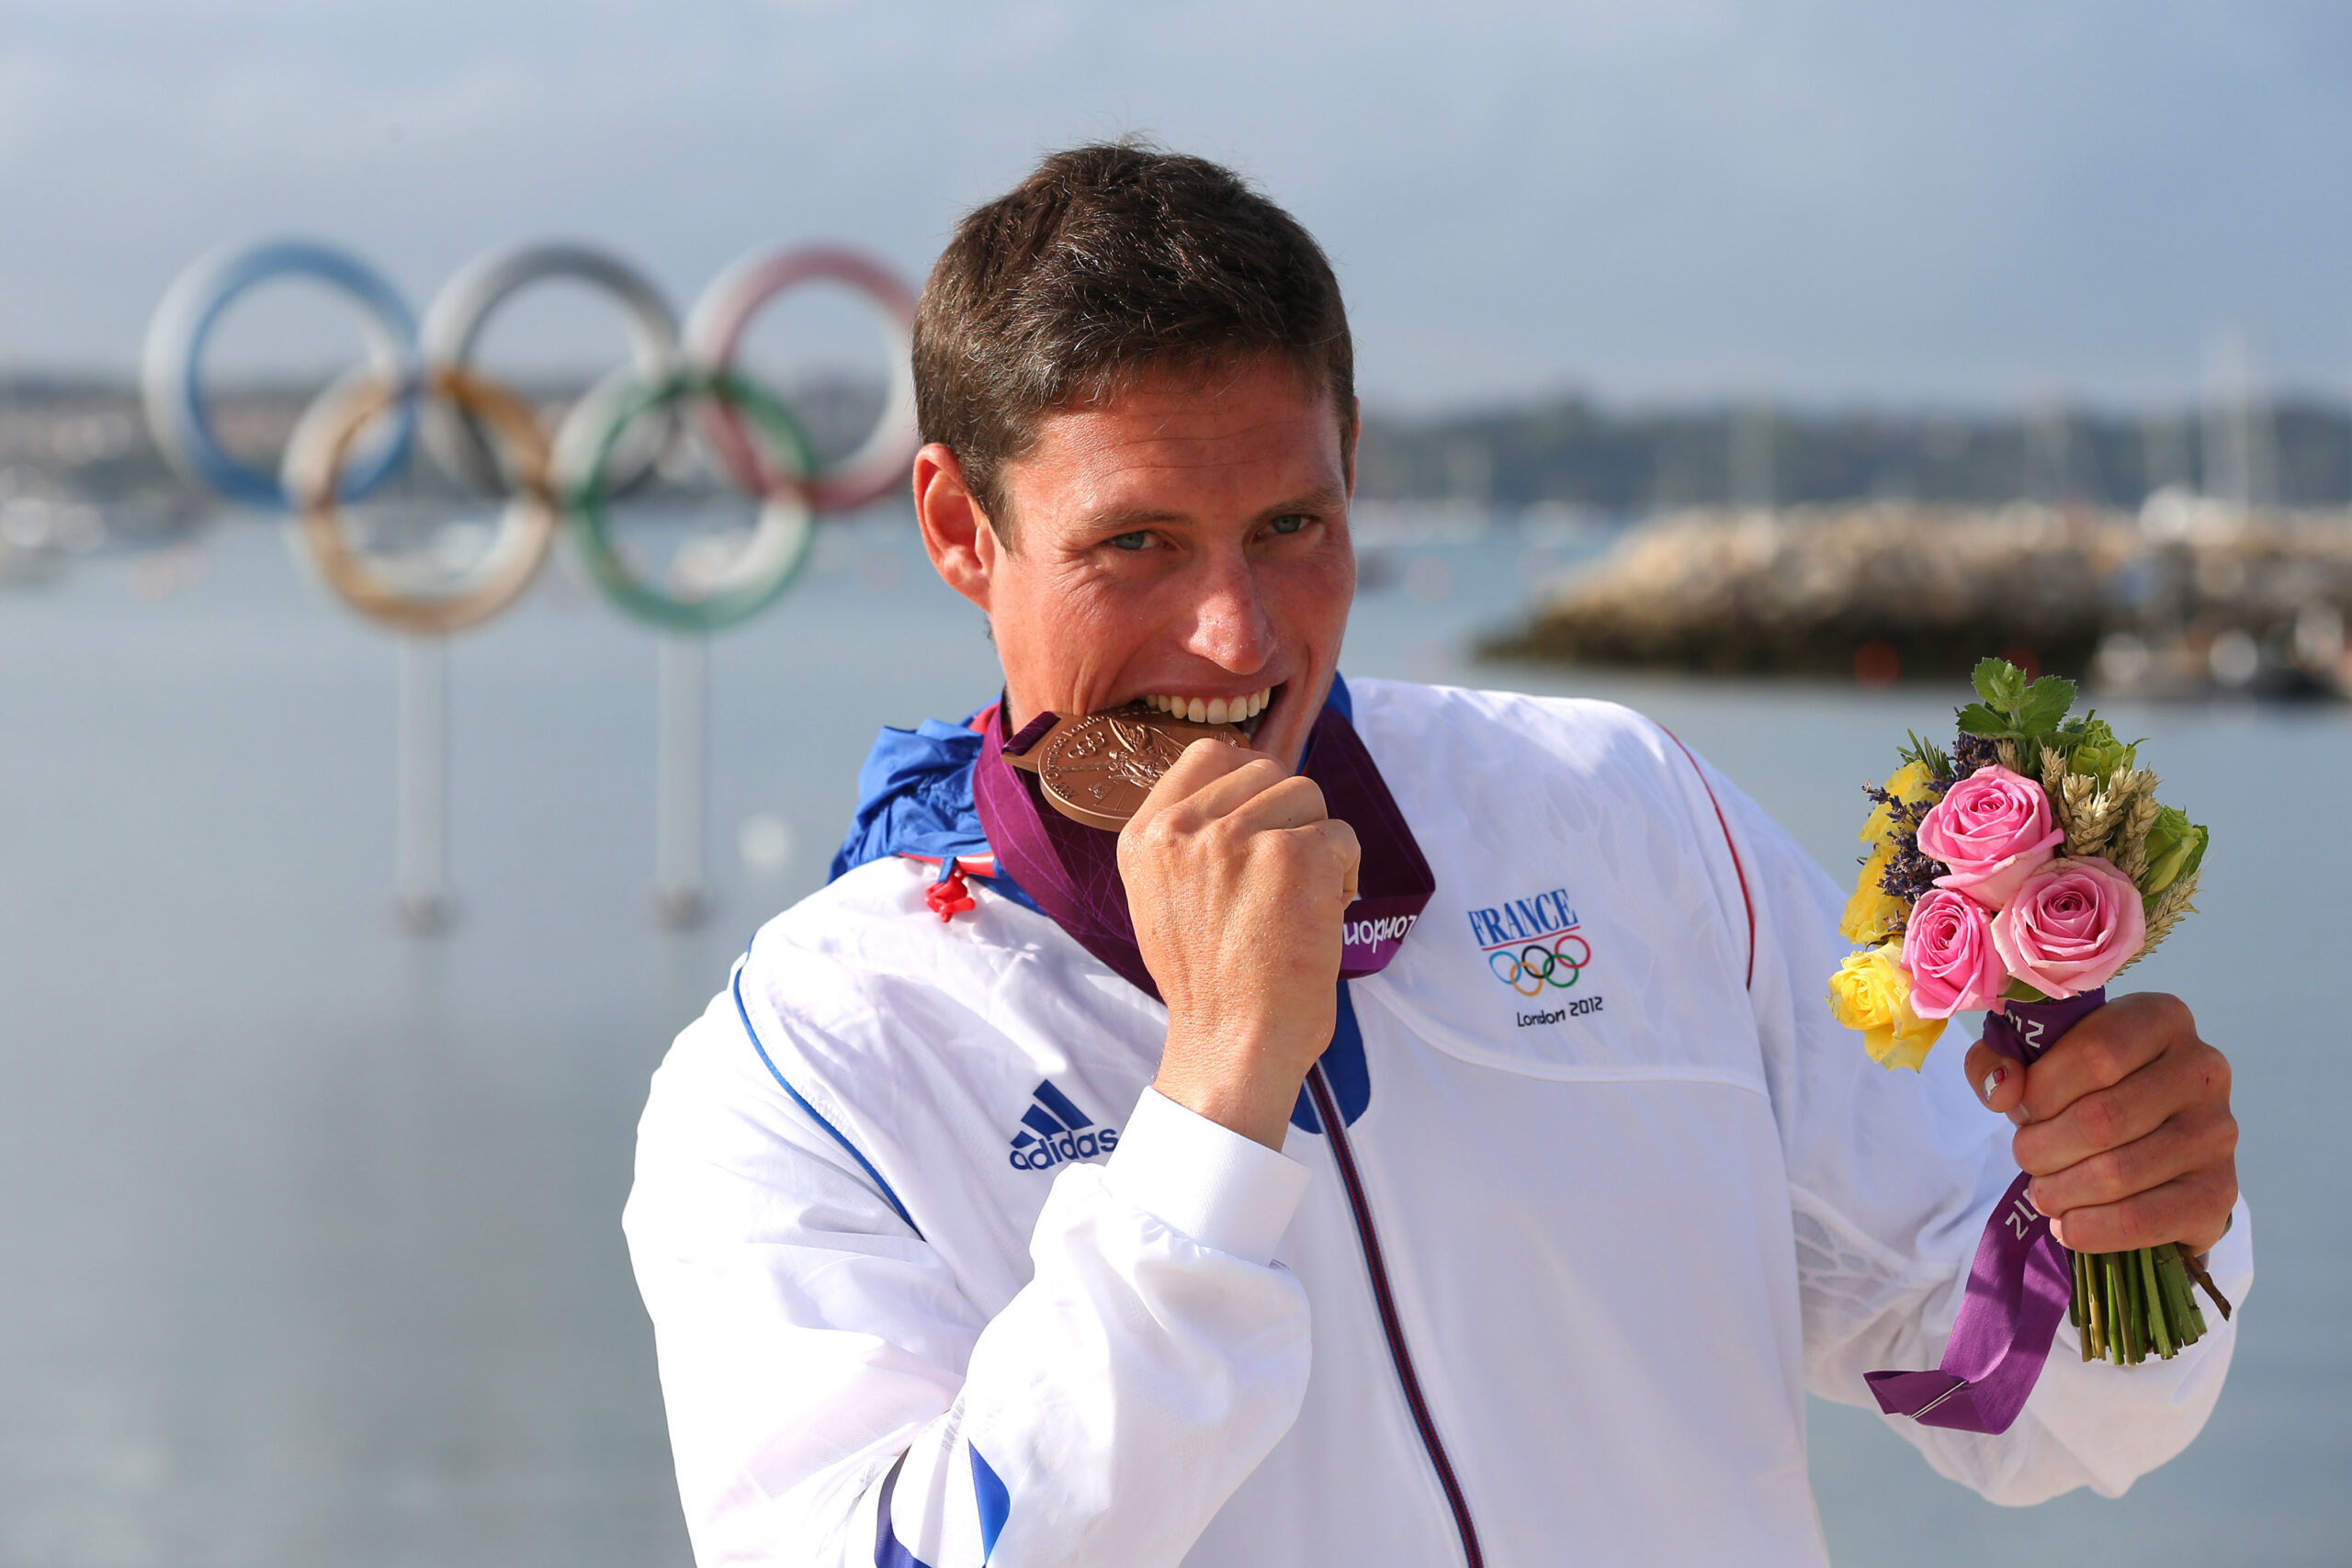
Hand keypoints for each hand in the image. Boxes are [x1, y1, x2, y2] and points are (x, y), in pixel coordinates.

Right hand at [1120, 739, 1360, 1148]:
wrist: (1231, 1044)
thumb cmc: (1209, 983)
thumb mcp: (1163, 898)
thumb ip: (1189, 840)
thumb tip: (1245, 789)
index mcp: (1144, 837)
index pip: (1209, 754)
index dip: (1250, 778)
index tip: (1264, 816)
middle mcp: (1183, 829)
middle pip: (1266, 769)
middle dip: (1288, 814)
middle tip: (1283, 875)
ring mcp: (1236, 838)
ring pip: (1308, 795)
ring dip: (1318, 842)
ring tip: (1300, 897)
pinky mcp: (1293, 856)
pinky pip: (1341, 835)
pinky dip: (1345, 874)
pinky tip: (1322, 914)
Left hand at [1966, 993, 2237, 1253]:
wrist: (2149, 1152)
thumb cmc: (2084, 1092)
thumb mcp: (2035, 1060)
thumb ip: (1999, 1060)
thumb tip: (2002, 1089)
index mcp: (2162, 1018)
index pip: (2096, 1053)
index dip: (2042, 1091)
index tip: (2021, 1111)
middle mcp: (2203, 1069)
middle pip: (2102, 1119)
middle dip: (2043, 1148)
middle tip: (2026, 1158)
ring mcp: (2218, 1132)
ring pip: (2117, 1173)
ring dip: (2059, 1191)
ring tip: (2043, 1192)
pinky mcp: (2218, 1192)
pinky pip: (2142, 1219)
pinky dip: (2089, 1228)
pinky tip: (2068, 1225)